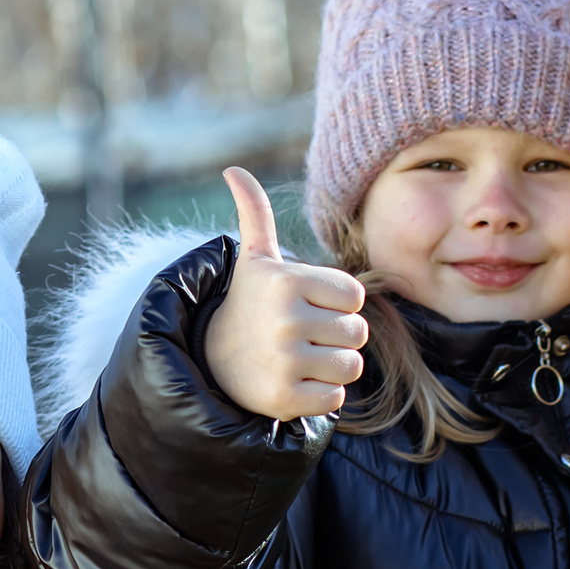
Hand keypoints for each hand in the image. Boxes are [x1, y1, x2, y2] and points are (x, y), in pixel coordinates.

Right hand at [201, 167, 368, 420]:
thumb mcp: (255, 260)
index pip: (356, 297)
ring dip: (331, 367)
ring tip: (298, 359)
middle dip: (336, 337)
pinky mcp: (284, 398)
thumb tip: (233, 170)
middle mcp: (284, 319)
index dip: (337, 304)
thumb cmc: (249, 306)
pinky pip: (335, 398)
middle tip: (301, 336)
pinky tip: (292, 383)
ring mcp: (284, 361)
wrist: (212, 363)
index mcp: (286, 281)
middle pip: (357, 333)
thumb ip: (255, 214)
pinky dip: (319, 395)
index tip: (306, 306)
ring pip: (351, 367)